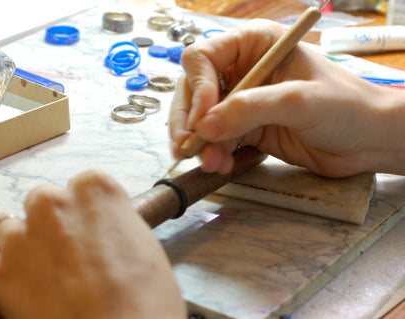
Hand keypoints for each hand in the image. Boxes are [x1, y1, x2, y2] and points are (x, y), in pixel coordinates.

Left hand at [0, 170, 185, 318]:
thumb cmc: (145, 297)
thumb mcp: (144, 242)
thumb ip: (114, 220)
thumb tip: (99, 226)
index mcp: (94, 189)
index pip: (81, 185)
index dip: (86, 214)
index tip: (90, 232)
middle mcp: (53, 202)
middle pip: (43, 201)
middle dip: (52, 225)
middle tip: (68, 257)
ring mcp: (20, 235)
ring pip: (9, 224)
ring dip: (21, 243)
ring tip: (41, 272)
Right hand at [169, 19, 404, 177]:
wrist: (366, 141)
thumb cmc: (346, 106)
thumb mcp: (299, 100)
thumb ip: (250, 109)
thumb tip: (205, 126)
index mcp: (254, 45)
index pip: (203, 58)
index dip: (196, 87)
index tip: (203, 119)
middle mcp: (242, 69)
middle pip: (193, 90)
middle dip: (190, 120)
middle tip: (189, 147)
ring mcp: (242, 100)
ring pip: (201, 118)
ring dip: (200, 142)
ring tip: (212, 163)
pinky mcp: (245, 128)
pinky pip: (216, 139)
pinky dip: (213, 152)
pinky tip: (221, 165)